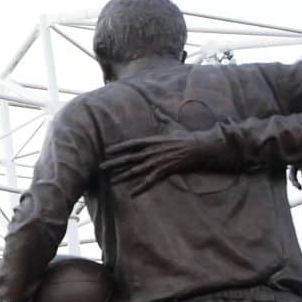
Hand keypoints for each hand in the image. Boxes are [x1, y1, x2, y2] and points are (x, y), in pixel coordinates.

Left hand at [102, 129, 241, 195]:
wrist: (200, 146)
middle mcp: (152, 151)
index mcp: (152, 140)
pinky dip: (141, 188)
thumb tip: (157, 108)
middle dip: (114, 163)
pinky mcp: (165, 170)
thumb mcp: (172, 125)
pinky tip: (132, 194)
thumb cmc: (186, 136)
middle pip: (129, 157)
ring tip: (111, 181)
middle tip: (101, 167)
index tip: (107, 151)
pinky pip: (150, 180)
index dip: (119, 148)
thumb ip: (162, 117)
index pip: (131, 144)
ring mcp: (158, 161)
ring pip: (136, 170)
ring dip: (123, 176)